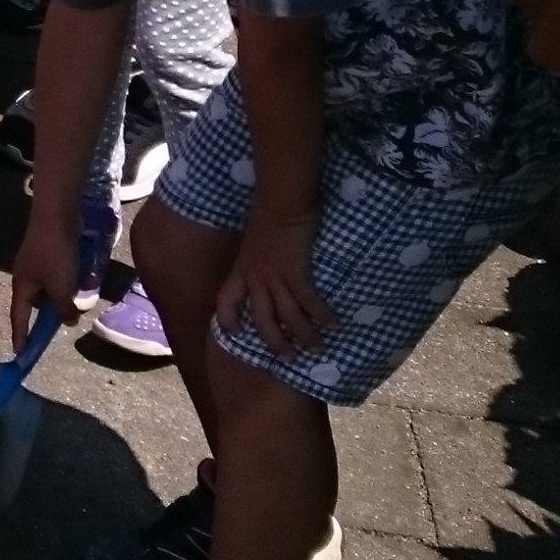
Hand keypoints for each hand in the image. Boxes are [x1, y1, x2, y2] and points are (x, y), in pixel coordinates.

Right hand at [9, 198, 83, 347]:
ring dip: (56, 301)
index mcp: (22, 287)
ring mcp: (35, 264)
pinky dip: (62, 286)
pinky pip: (54, 278)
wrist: (56, 216)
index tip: (18, 354)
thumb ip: (64, 308)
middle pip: (32, 305)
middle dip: (41, 319)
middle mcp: (25, 277)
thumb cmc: (55, 254)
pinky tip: (76, 285)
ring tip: (71, 310)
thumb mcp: (61, 287)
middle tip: (50, 335)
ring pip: (45, 291)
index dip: (20, 336)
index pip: (19, 318)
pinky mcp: (47, 254)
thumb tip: (67, 320)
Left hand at [217, 207, 330, 356]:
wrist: (279, 201)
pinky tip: (333, 324)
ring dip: (302, 335)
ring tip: (316, 348)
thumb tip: (266, 265)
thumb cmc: (267, 215)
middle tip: (287, 358)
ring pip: (286, 317)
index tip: (233, 333)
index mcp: (241, 270)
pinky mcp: (294, 273)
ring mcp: (273, 277)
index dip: (227, 318)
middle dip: (273, 342)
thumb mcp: (254, 242)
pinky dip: (321, 315)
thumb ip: (258, 258)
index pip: (225, 300)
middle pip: (260, 319)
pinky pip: (307, 301)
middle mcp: (254, 278)